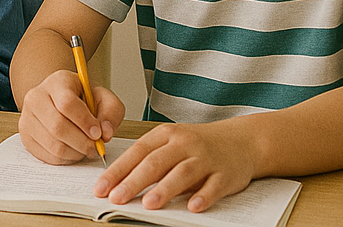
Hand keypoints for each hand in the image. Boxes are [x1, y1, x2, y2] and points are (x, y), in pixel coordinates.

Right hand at [18, 69, 123, 164]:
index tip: (98, 133)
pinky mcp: (25, 136)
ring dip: (76, 153)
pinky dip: (66, 159)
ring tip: (85, 148)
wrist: (60, 101)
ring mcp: (27, 117)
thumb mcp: (103, 98)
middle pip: (57, 126)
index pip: (66, 103)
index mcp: (56, 82)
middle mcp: (36, 97)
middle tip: (95, 146)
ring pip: (53, 145)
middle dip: (82, 142)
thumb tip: (105, 133)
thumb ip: (111, 112)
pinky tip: (73, 150)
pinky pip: (48, 157)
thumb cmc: (82, 100)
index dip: (84, 122)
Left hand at [94, 121, 255, 212]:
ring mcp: (205, 158)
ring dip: (164, 189)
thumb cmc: (197, 144)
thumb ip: (150, 159)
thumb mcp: (171, 143)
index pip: (137, 151)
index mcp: (166, 134)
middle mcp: (184, 143)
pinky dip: (202, 196)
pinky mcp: (225, 174)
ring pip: (181, 173)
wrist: (240, 141)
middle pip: (155, 162)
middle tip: (117, 198)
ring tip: (148, 204)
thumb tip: (120, 181)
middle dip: (133, 181)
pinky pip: (213, 186)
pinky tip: (191, 207)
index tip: (102, 186)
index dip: (118, 169)